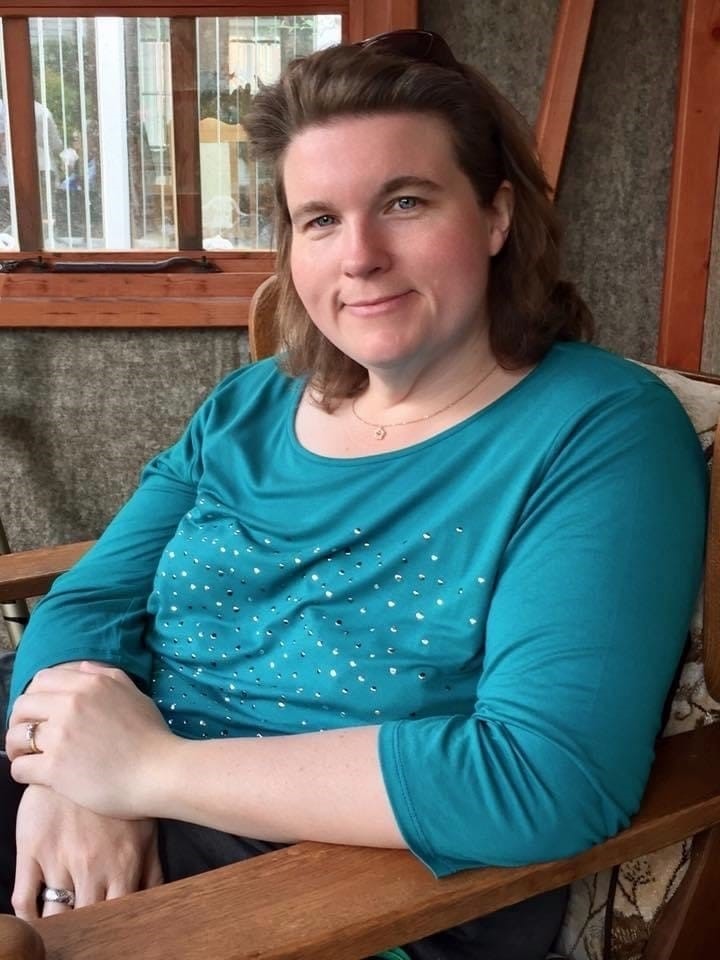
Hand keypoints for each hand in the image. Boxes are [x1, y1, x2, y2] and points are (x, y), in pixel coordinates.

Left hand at [7, 662, 175, 817]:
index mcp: (88, 685)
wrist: (159, 771)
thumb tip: (82, 668)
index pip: (40, 681)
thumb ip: (106, 676)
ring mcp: (60, 736)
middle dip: (21, 721)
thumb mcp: (134, 694)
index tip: (41, 712)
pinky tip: (35, 775)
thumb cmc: (151, 735)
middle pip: (22, 706)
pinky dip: (23, 771)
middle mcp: (70, 705)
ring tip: (29, 756)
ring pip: (15, 736)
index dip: (35, 696)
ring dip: (18, 747)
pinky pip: (20, 767)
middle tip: (30, 736)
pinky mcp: (54, 768)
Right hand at [12, 785, 161, 918]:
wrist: (84, 753)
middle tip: (83, 929)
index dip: (114, 928)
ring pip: (53, 915)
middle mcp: (91, 865)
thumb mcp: (144, 829)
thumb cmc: (121, 795)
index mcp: (123, 864)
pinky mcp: (32, 848)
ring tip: (60, 923)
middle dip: (84, 929)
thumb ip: (152, 869)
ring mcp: (60, 858)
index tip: (110, 930)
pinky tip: (34, 915)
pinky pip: (24, 897)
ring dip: (56, 925)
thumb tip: (158, 900)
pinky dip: (27, 915)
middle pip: (85, 918)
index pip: (119, 913)